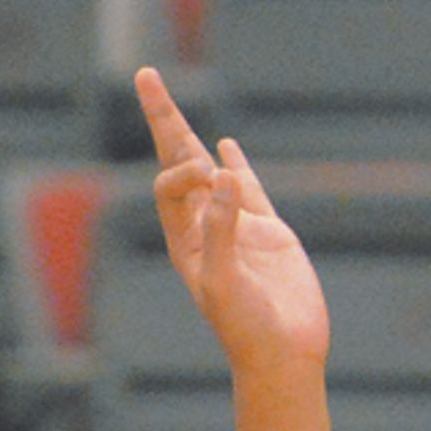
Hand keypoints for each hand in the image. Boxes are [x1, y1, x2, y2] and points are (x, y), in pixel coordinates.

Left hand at [134, 67, 328, 377]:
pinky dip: (236, 165)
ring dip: (192, 137)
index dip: (183, 170)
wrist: (284, 356)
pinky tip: (225, 146)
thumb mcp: (226, 281)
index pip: (172, 185)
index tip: (206, 175)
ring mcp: (238, 228)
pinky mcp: (270, 234)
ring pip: (211, 170)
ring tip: (168, 102)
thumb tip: (221, 172)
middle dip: (164, 120)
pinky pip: (248, 190)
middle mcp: (205, 227)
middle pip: (178, 162)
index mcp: (185, 240)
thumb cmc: (246, 327)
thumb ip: (222, 228)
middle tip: (146, 75)